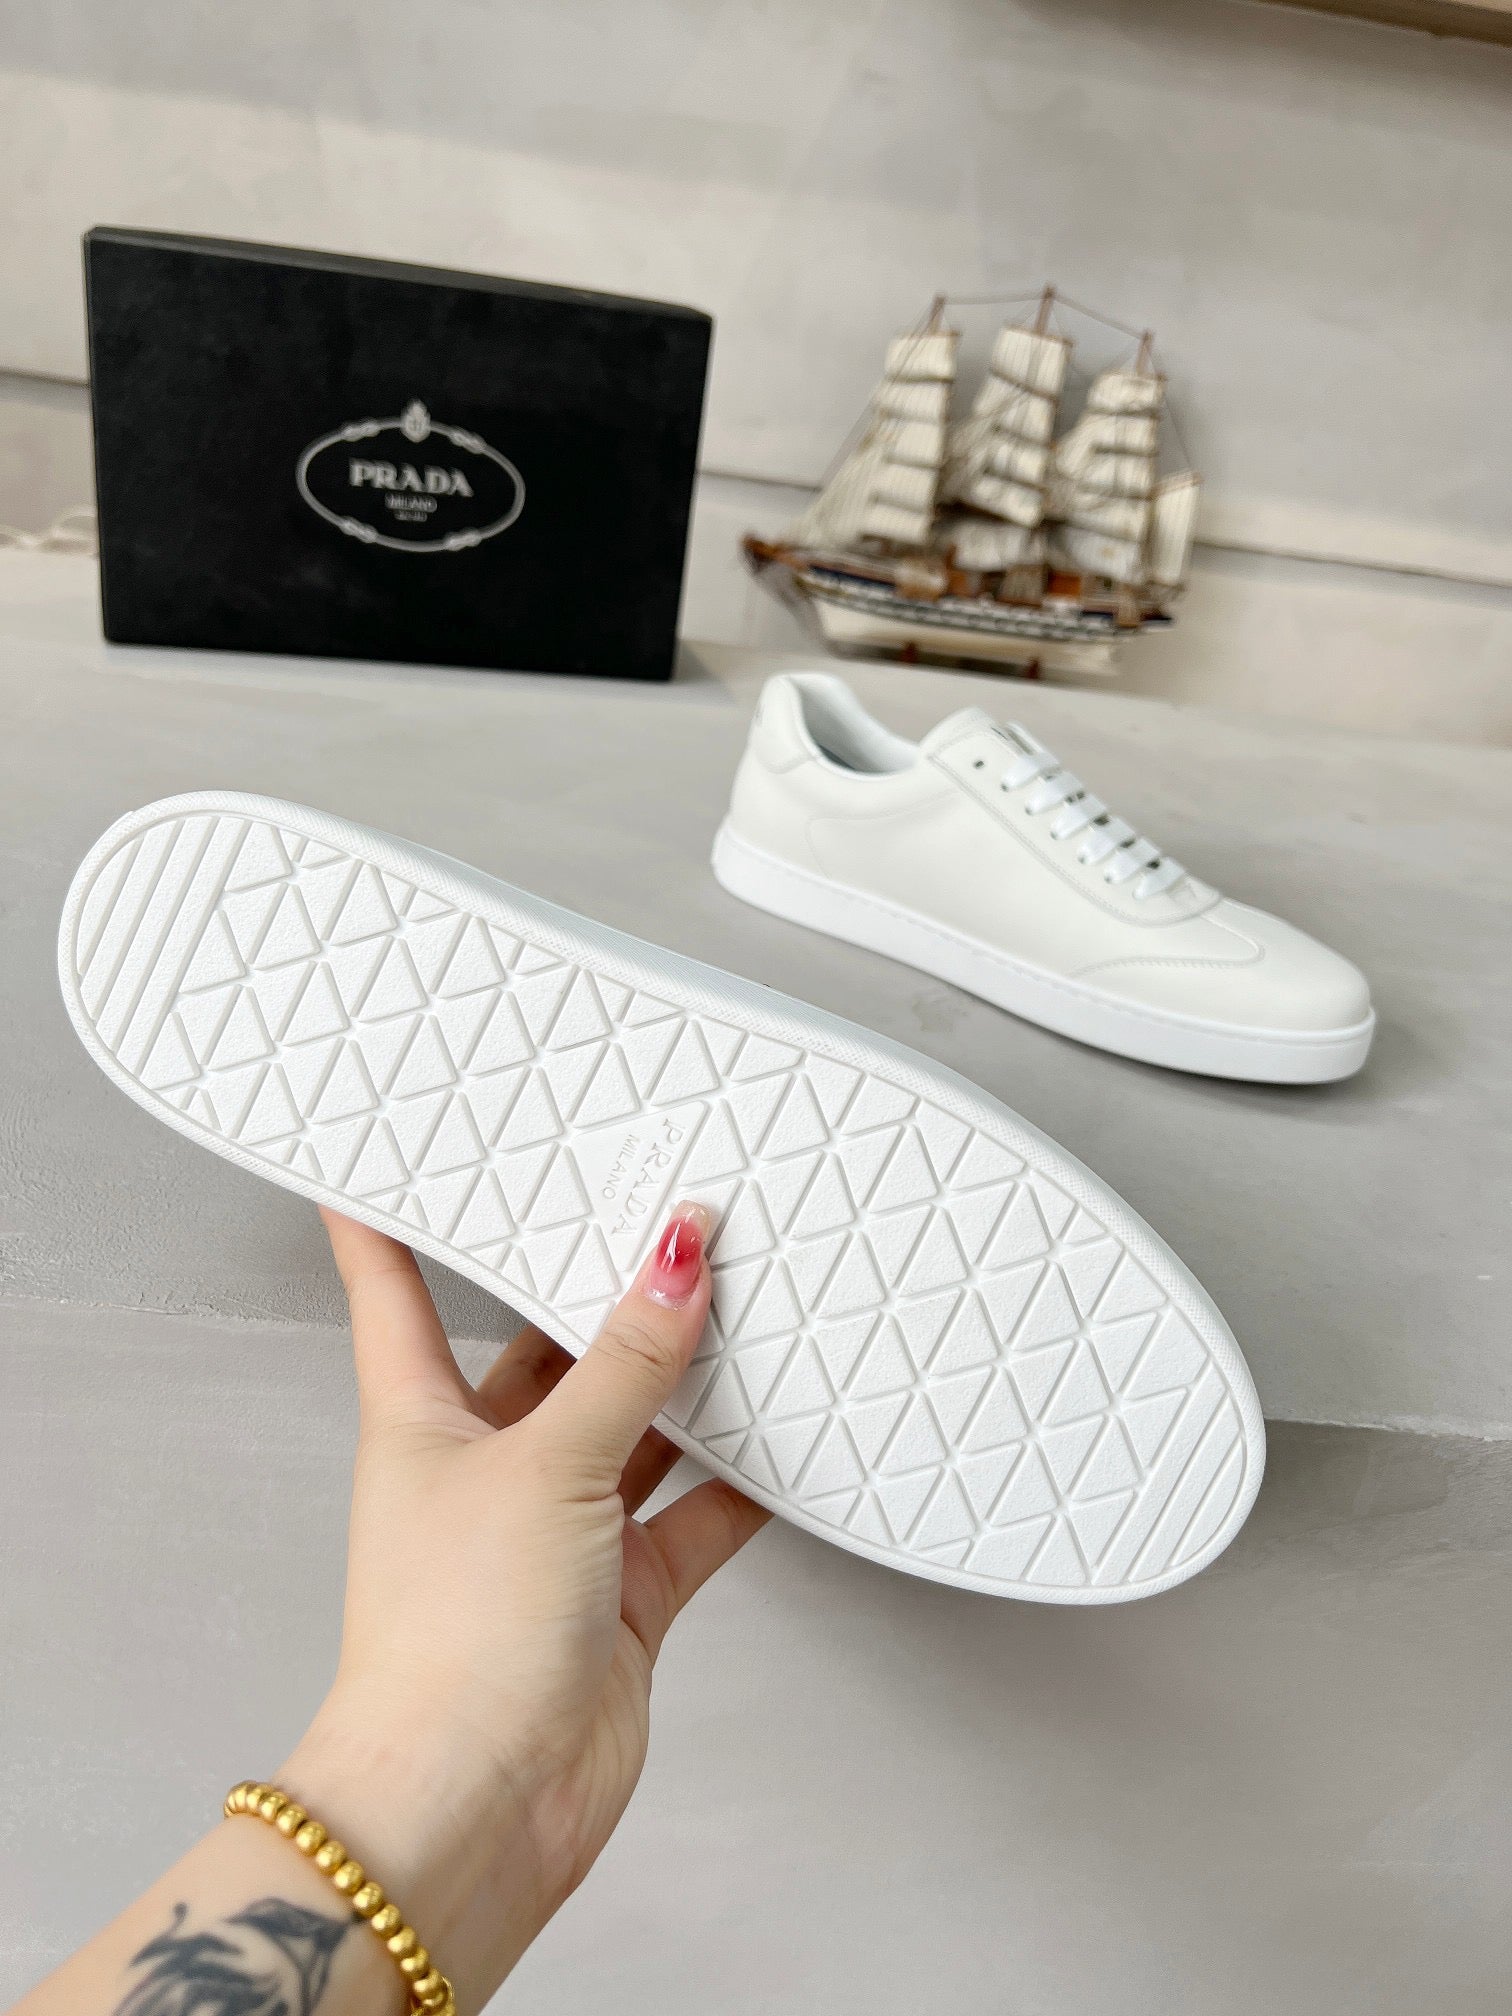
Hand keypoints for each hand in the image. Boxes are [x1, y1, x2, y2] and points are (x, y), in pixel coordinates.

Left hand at [282, 1199, 768, 2008]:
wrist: (480, 1807)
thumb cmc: (450, 1645)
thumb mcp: (544, 1464)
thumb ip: (622, 1364)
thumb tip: (673, 1260)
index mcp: (421, 1419)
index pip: (395, 1290)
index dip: (388, 1218)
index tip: (397, 1152)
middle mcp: (485, 1467)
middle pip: (547, 1353)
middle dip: (600, 1300)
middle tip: (661, 1223)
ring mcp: (556, 1532)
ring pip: (632, 1427)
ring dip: (683, 1385)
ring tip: (744, 1308)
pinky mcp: (619, 1594)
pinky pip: (692, 1514)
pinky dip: (740, 1482)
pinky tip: (786, 1440)